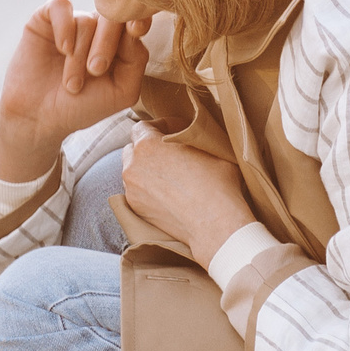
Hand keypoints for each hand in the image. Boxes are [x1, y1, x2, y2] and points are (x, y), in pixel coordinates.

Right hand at [0, 0, 148, 181]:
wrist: (39, 116)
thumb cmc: (81, 106)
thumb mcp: (121, 92)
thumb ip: (137, 60)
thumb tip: (133, 28)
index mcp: (119, 42)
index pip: (134, 22)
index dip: (138, 21)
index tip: (138, 29)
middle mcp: (97, 28)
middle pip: (112, 17)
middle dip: (105, 44)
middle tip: (95, 71)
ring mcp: (73, 21)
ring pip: (86, 20)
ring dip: (79, 55)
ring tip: (71, 83)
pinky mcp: (46, 17)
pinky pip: (61, 5)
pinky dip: (64, 26)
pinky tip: (62, 49)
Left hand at [121, 127, 256, 269]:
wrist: (214, 224)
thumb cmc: (217, 184)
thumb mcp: (211, 148)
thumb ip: (193, 137)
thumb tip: (193, 133)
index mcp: (148, 145)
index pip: (142, 126)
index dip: (159, 126)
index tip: (175, 132)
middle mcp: (133, 166)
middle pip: (133, 149)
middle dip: (149, 148)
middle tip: (170, 152)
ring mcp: (132, 190)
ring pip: (133, 171)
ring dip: (146, 169)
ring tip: (169, 174)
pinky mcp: (136, 209)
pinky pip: (137, 191)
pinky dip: (148, 188)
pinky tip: (168, 192)